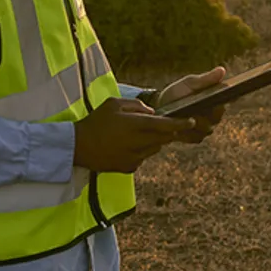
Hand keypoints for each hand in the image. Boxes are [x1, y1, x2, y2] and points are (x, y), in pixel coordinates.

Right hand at [73, 97, 193, 173]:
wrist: (79, 147)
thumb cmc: (96, 121)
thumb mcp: (113, 104)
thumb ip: (136, 105)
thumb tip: (153, 113)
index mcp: (134, 125)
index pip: (164, 125)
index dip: (180, 123)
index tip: (191, 120)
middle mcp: (137, 142)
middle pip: (163, 138)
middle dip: (168, 132)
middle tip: (168, 125)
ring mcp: (134, 157)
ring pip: (155, 148)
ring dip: (154, 141)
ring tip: (138, 133)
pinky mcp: (129, 167)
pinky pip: (144, 157)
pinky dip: (142, 150)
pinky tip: (128, 145)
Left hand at [156, 67, 227, 143]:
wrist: (160, 107)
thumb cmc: (178, 92)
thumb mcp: (190, 83)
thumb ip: (206, 79)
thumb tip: (222, 70)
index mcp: (216, 100)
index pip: (228, 100)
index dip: (228, 99)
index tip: (219, 99)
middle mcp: (214, 116)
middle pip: (216, 117)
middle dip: (207, 113)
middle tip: (197, 109)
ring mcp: (205, 128)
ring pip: (206, 128)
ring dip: (195, 124)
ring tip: (185, 118)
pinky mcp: (195, 138)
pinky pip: (195, 138)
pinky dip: (187, 133)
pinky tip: (179, 129)